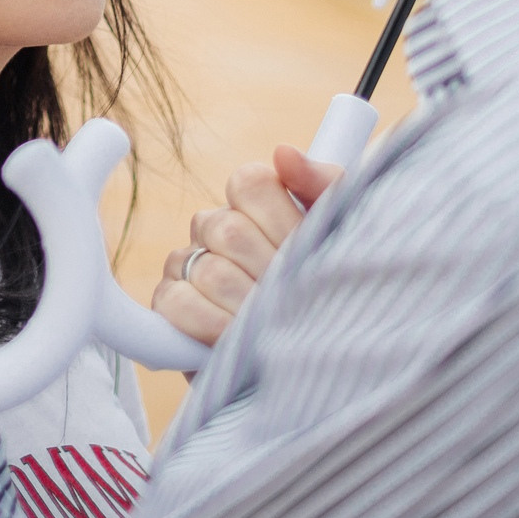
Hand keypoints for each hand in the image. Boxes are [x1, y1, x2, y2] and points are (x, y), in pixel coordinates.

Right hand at [152, 144, 341, 346]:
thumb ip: (326, 186)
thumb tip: (283, 153)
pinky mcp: (169, 306)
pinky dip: (208, 324)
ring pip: (207, 268)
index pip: (249, 182)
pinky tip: (234, 338)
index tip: (305, 249)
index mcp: (258, 204)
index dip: (279, 218)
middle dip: (270, 272)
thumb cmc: (341, 293)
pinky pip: (176, 302)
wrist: (331, 364)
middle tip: (296, 299)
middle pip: (228, 228)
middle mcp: (217, 229)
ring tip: (274, 327)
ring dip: (246, 306)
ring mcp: (189, 265)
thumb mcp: (349, 236)